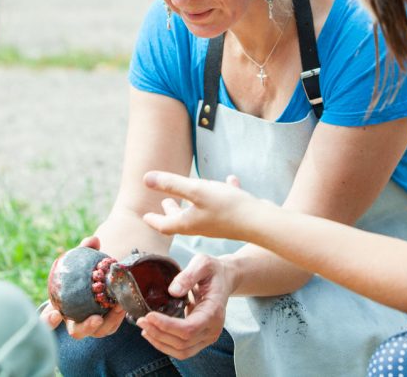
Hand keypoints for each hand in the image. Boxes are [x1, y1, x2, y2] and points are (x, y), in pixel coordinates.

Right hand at [41, 235, 127, 338]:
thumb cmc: (80, 272)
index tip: (54, 315)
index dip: (47, 321)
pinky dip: (117, 316)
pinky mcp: (104, 326)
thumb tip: (93, 240)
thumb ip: (84, 250)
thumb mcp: (80, 260)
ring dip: (109, 321)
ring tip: (118, 307)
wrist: (95, 280)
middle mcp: (74, 321)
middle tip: (96, 318)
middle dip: (85, 327)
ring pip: (98, 331)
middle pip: (76, 332)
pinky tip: (123, 304)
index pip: (47, 321)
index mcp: (60, 308)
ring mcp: (90, 326)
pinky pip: (111, 326)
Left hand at [137, 253, 234, 359]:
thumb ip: (188, 275)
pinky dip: (165, 344)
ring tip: (144, 328)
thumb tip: (173, 291)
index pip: (189, 329)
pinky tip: (153, 333)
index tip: (148, 316)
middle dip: (158, 334)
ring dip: (160, 343)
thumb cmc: (213, 270)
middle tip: (140, 320)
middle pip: (183, 343)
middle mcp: (213, 329)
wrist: (224, 278)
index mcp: (214, 312)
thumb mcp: (202, 263)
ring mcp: (208, 336)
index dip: (167, 326)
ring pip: (182, 351)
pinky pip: (183, 350)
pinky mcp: (201, 339)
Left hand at [142, 171, 263, 240]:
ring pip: (201, 213)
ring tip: (192, 193)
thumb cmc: (227, 207)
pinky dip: (221, 194)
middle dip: (172, 211)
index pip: (164, 225)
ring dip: (192, 204)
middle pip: (182, 221)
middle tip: (165, 203)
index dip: (153, 220)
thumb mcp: (196, 190)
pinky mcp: (233, 219)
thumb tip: (146, 179)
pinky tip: (231, 180)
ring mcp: (218, 224)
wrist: (261, 222)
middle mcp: (201, 226)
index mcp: (188, 223)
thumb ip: (172, 184)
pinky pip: (222, 205)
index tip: (145, 217)